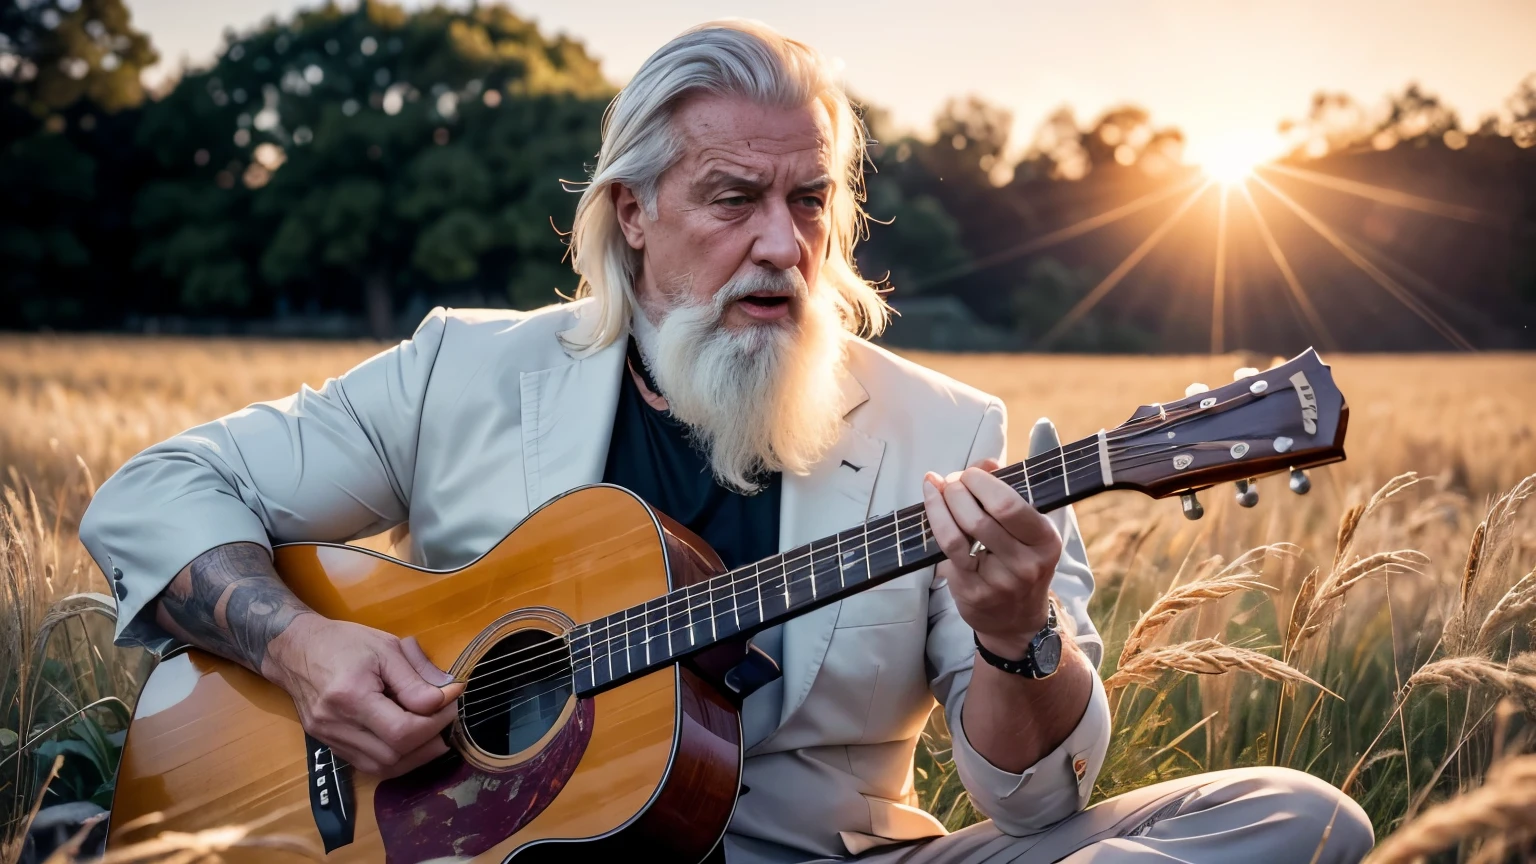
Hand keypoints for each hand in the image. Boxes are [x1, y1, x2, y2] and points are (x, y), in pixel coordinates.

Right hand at [263, 615, 465, 777]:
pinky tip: (410, 742)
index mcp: (350, 696)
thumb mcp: (387, 648)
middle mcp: (336, 724)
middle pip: (393, 757)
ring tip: (434, 734)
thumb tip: (450, 696)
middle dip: (429, 742)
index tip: (451, 702)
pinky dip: (395, 760)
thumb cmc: (343, 642)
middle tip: (446, 719)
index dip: (435, 722)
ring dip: (415, 757)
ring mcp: (329, 739)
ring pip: (382, 768)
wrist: (295, 649)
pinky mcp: (328, 745)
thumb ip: (417, 677)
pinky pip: (368, 766)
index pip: (401, 730)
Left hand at [922, 457, 1062, 658]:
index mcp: (1045, 540)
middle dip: (957, 491)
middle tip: (949, 481)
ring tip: (935, 489)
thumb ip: (1009, 491)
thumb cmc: (1020, 561)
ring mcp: (998, 582)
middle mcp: (1026, 564)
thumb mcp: (1028, 528)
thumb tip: (986, 464)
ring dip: (940, 505)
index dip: (982, 483)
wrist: (1016, 620)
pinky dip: (936, 525)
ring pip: (958, 535)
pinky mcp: (973, 592)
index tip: (971, 473)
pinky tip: (933, 510)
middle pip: (980, 517)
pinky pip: (947, 553)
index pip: (1009, 505)